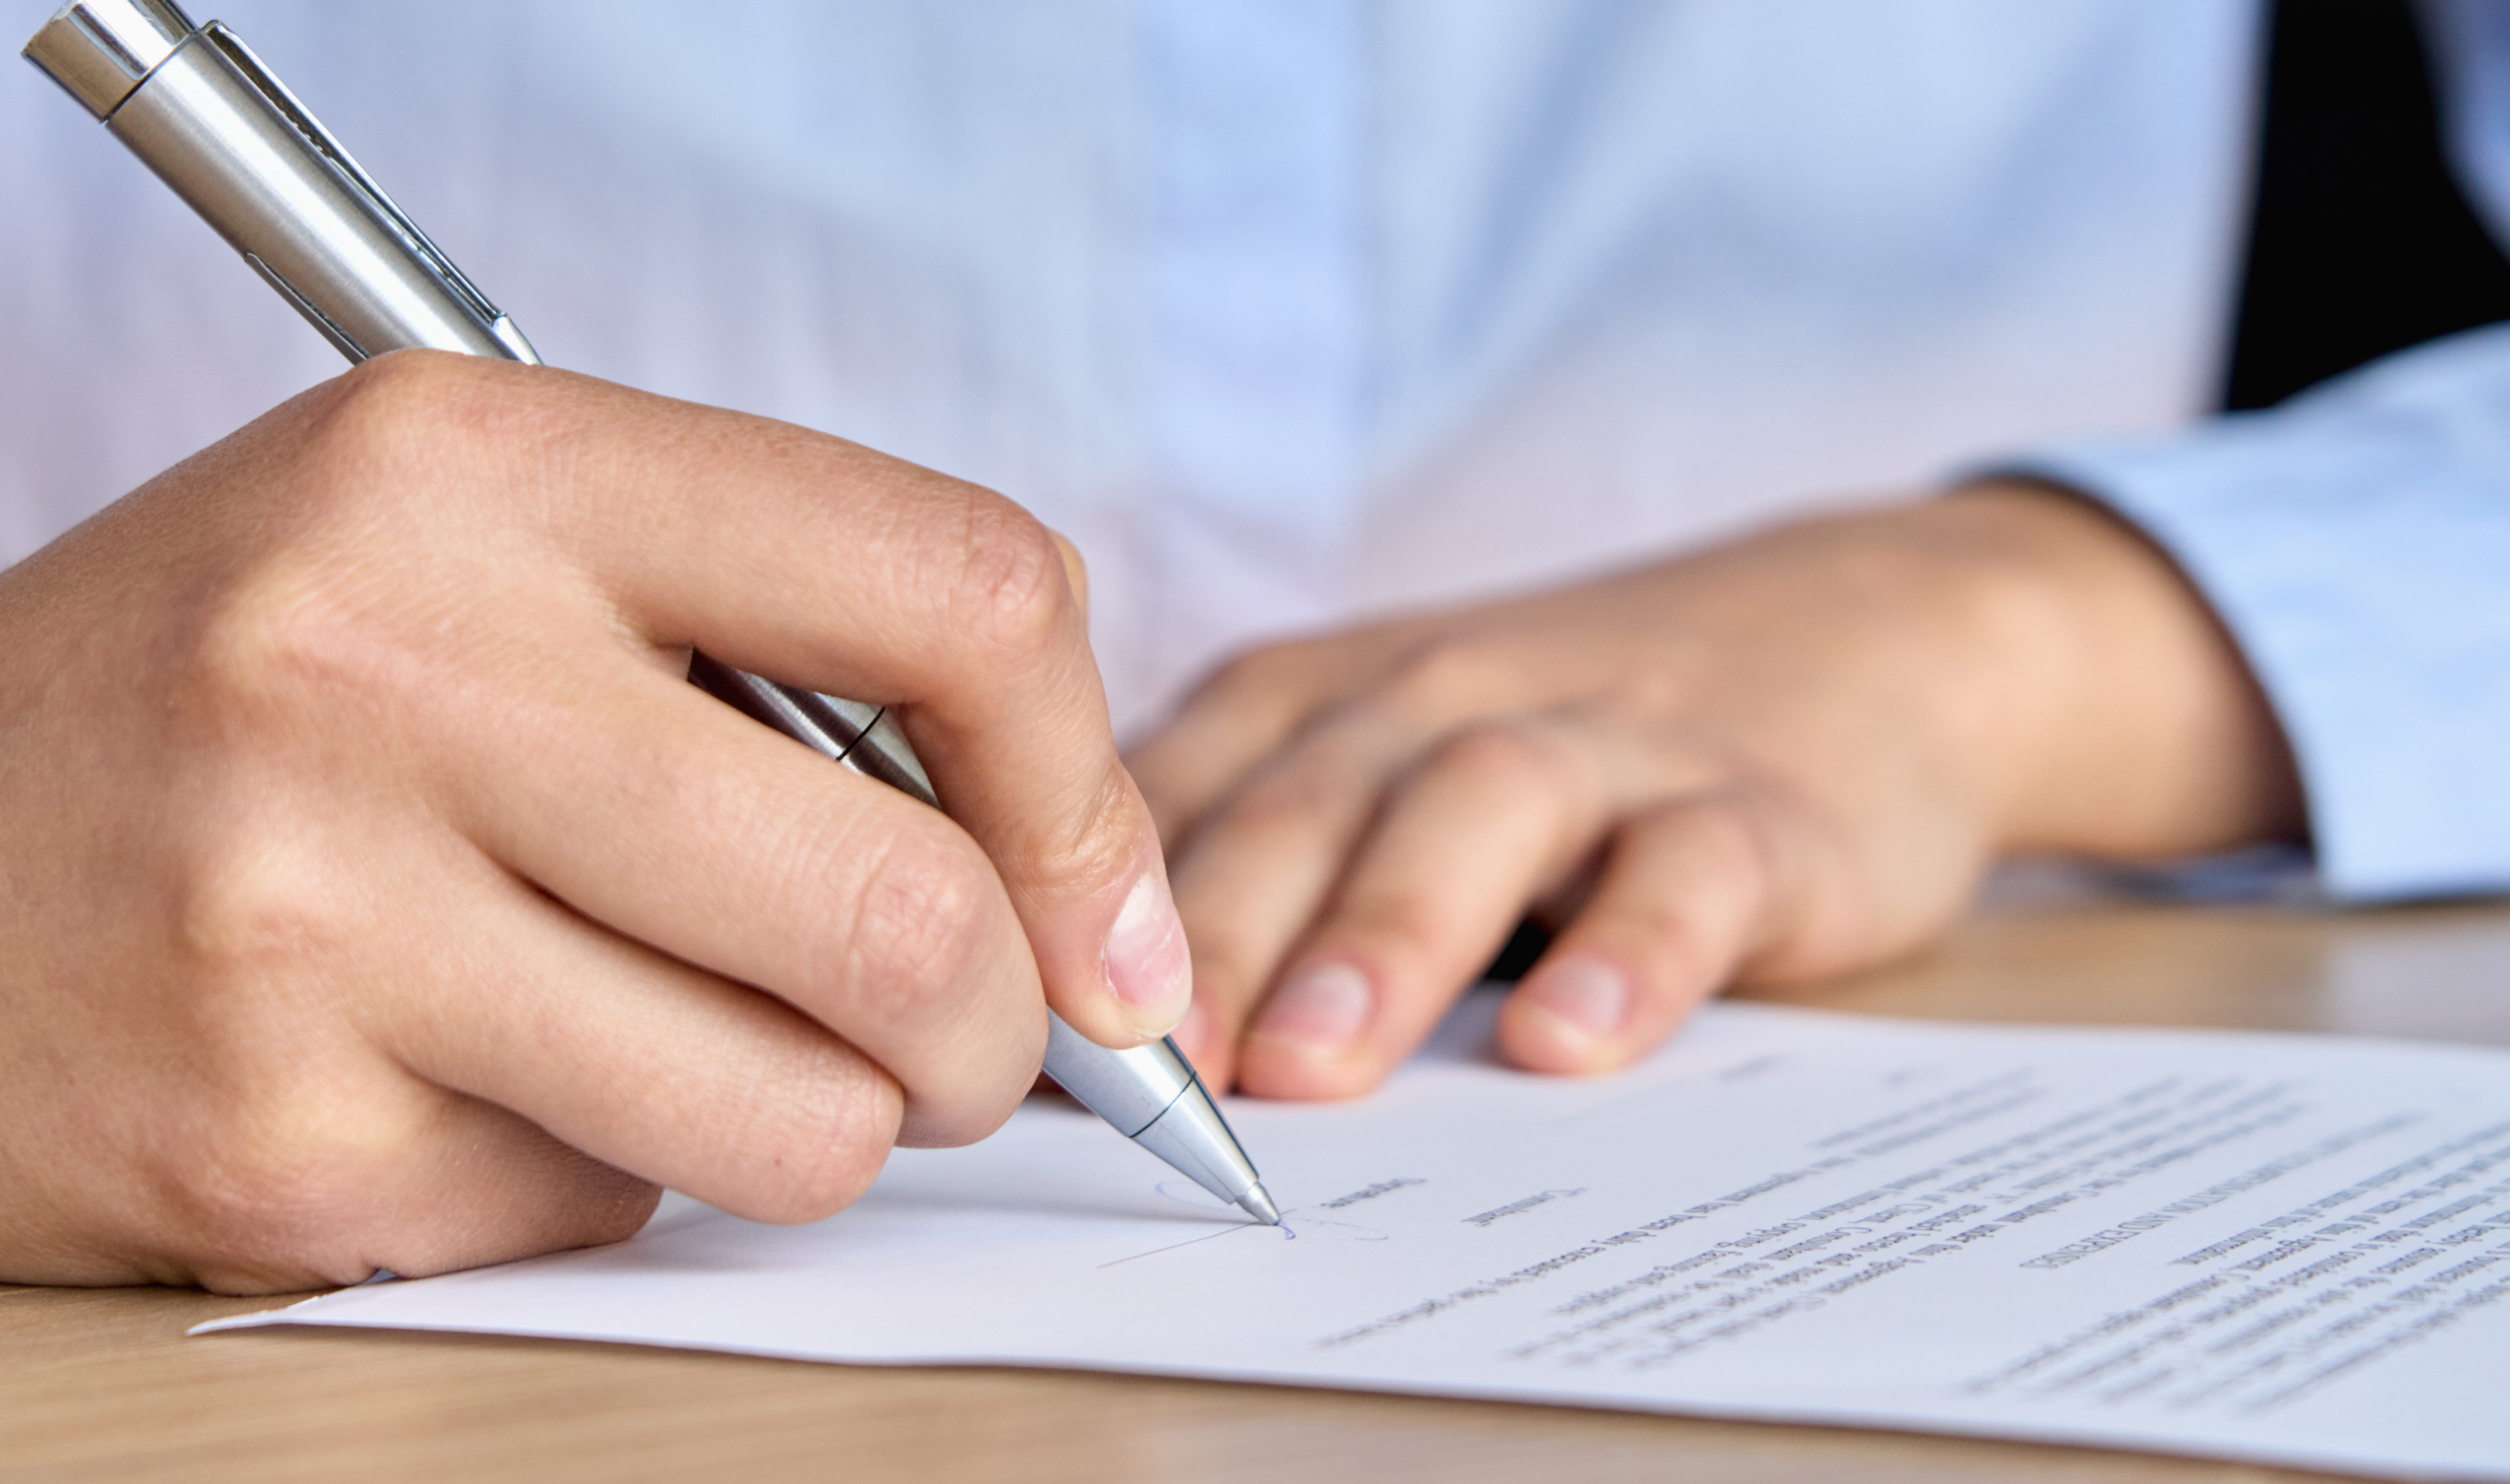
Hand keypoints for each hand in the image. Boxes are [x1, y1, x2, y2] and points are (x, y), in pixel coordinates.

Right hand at [0, 351, 1189, 1290]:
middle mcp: (390, 673)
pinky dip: (609, 1172)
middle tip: (956, 1036)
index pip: (957, 592)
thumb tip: (1077, 882)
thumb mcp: (477, 544)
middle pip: (907, 913)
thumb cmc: (233, 687)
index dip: (1086, 784)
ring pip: (798, 1122)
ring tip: (698, 1043)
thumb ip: (776, 641)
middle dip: (999, 1027)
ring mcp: (318, 930)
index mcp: (480, 469)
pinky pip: (614, 1217)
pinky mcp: (277, 1155)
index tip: (1098, 909)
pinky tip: (472, 1079)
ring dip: (819, 1120)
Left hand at [1129, 483, 2300, 1098]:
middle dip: (1207, 939)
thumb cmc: (1557, 737)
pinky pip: (1683, 868)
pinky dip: (1628, 949)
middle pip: (1299, 804)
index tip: (1001, 1041)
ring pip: (1472, 812)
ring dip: (1381, 937)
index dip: (1071, 916)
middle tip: (1136, 1076)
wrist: (1860, 631)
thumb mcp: (1376, 770)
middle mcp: (1433, 699)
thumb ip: (1241, 874)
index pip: (1166, 799)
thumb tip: (1057, 1052)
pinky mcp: (1752, 803)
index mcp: (1313, 701)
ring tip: (1310, 1066)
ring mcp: (1599, 740)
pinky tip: (1573, 1040)